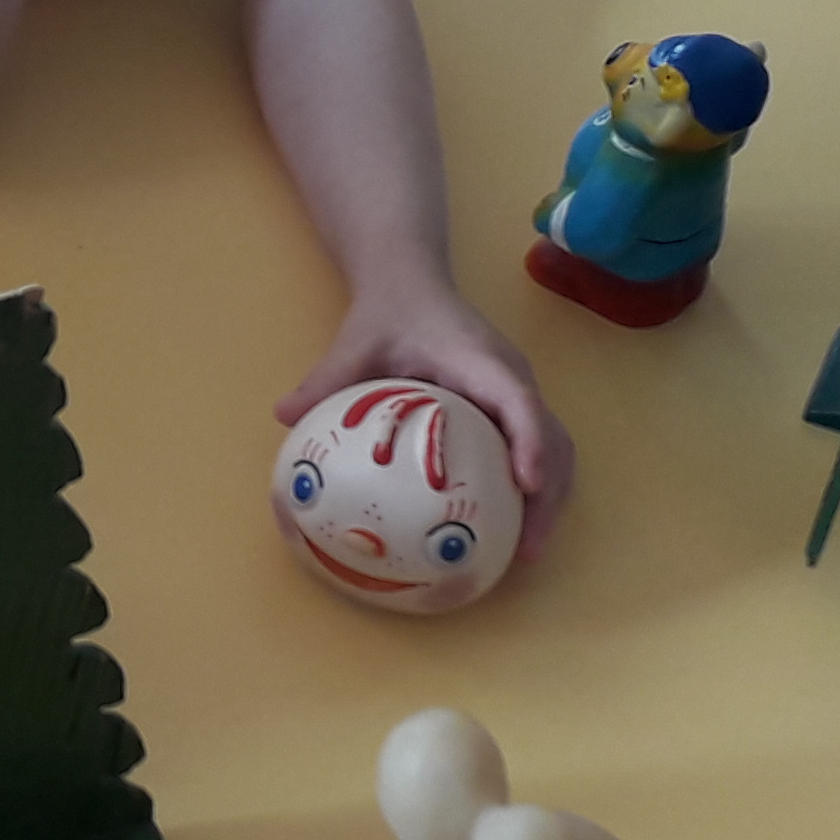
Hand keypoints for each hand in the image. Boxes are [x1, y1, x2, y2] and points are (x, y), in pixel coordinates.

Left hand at [277, 286, 576, 549]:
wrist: (412, 287)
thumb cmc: (390, 315)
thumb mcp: (355, 345)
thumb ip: (324, 380)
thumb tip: (283, 416)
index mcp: (482, 361)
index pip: (519, 402)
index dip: (530, 442)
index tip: (525, 484)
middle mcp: (512, 379)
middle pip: (554, 438)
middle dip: (548, 494)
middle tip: (527, 548)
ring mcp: (518, 395)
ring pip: (555, 450)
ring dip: (549, 500)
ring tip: (525, 553)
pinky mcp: (512, 410)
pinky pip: (537, 451)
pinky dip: (534, 490)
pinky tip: (507, 530)